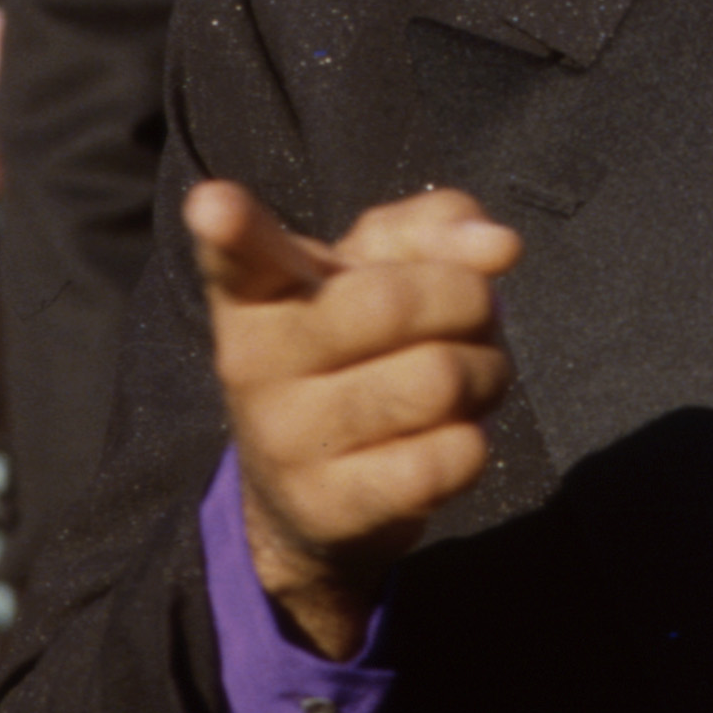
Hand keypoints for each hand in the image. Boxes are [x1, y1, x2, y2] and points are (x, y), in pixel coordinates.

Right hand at [193, 181, 520, 656]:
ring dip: (488, 372)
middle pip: (395, 303)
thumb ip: (437, 228)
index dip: (230, 228)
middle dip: (469, 301)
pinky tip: (446, 441)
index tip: (214, 203)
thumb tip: (498, 245)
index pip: (239, 256)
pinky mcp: (332, 508)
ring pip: (440, 379)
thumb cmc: (356, 349)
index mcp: (257, 294)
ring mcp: (286, 442)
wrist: (313, 497)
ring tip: (468, 380)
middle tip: (472, 317)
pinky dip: (475, 441)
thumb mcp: (382, 271)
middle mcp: (253, 363)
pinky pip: (450, 457)